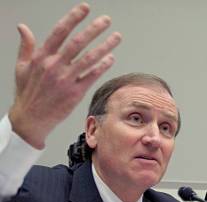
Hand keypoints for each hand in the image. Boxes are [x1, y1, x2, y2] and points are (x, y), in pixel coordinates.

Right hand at [8, 3, 120, 148]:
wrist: (31, 118)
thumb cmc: (27, 93)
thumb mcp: (22, 67)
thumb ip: (26, 46)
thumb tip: (23, 28)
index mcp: (41, 57)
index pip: (60, 32)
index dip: (73, 18)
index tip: (85, 8)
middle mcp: (54, 66)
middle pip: (78, 42)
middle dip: (94, 29)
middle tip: (107, 20)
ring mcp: (66, 80)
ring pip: (89, 58)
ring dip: (105, 46)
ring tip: (117, 37)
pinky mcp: (75, 93)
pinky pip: (92, 76)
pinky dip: (103, 66)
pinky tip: (111, 58)